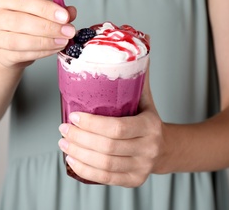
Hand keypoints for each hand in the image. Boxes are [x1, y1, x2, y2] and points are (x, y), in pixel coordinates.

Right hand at [0, 0, 76, 68]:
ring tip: (63, 41)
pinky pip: (21, 55)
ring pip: (19, 40)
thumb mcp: (37, 11)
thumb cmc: (23, 22)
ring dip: (45, 42)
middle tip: (69, 31)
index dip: (45, 8)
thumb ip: (54, 10)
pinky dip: (41, 53)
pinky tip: (55, 49)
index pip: (22, 0)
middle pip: (20, 21)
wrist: (8, 46)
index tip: (65, 16)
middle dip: (48, 27)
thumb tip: (71, 12)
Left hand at [58, 69, 165, 186]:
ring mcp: (142, 167)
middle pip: (107, 147)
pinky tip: (73, 159)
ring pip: (104, 165)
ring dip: (79, 154)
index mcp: (150, 126)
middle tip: (63, 130)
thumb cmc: (149, 120)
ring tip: (64, 143)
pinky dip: (85, 170)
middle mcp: (148, 148)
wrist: (166, 148)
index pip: (117, 128)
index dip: (92, 124)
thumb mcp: (145, 98)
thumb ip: (136, 76)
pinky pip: (106, 178)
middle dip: (80, 139)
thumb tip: (132, 49)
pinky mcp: (134, 180)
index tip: (73, 117)